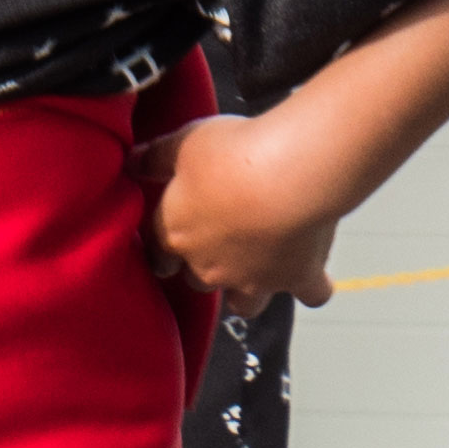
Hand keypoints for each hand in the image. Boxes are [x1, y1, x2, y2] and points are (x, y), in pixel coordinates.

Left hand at [133, 103, 371, 314]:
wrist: (289, 174)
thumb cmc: (233, 154)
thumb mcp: (183, 143)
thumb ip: (156, 157)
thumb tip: (134, 162)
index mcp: (177, 234)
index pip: (158, 254)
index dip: (162, 253)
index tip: (165, 253)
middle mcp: (212, 266)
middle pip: (199, 280)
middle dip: (206, 268)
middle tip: (221, 243)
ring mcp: (256, 278)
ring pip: (245, 303)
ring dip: (248, 293)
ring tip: (258, 274)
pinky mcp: (299, 276)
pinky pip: (309, 294)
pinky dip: (313, 286)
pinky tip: (314, 276)